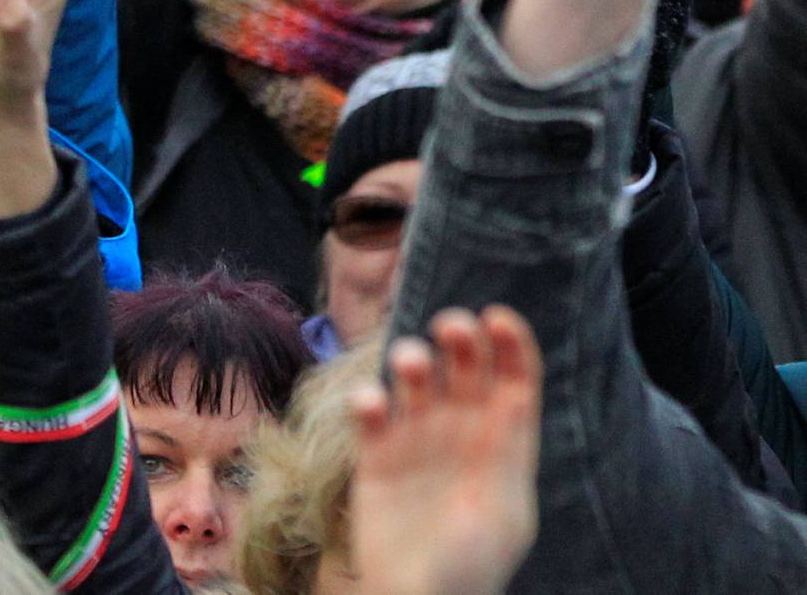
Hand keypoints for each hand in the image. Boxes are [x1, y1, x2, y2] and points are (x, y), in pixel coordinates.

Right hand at [347, 309, 540, 594]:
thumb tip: (516, 393)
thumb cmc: (472, 565)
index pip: (513, 379)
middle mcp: (462, 430)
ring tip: (411, 364)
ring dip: (411, 358)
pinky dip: (367, 398)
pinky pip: (370, 410)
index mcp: (503, 443)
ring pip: (415, 376)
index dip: (510, 343)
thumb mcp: (501, 510)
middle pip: (464, 364)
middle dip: (460, 337)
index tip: (498, 317)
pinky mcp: (376, 453)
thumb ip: (506, 451)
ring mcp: (418, 438)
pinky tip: (371, 405)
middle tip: (452, 327)